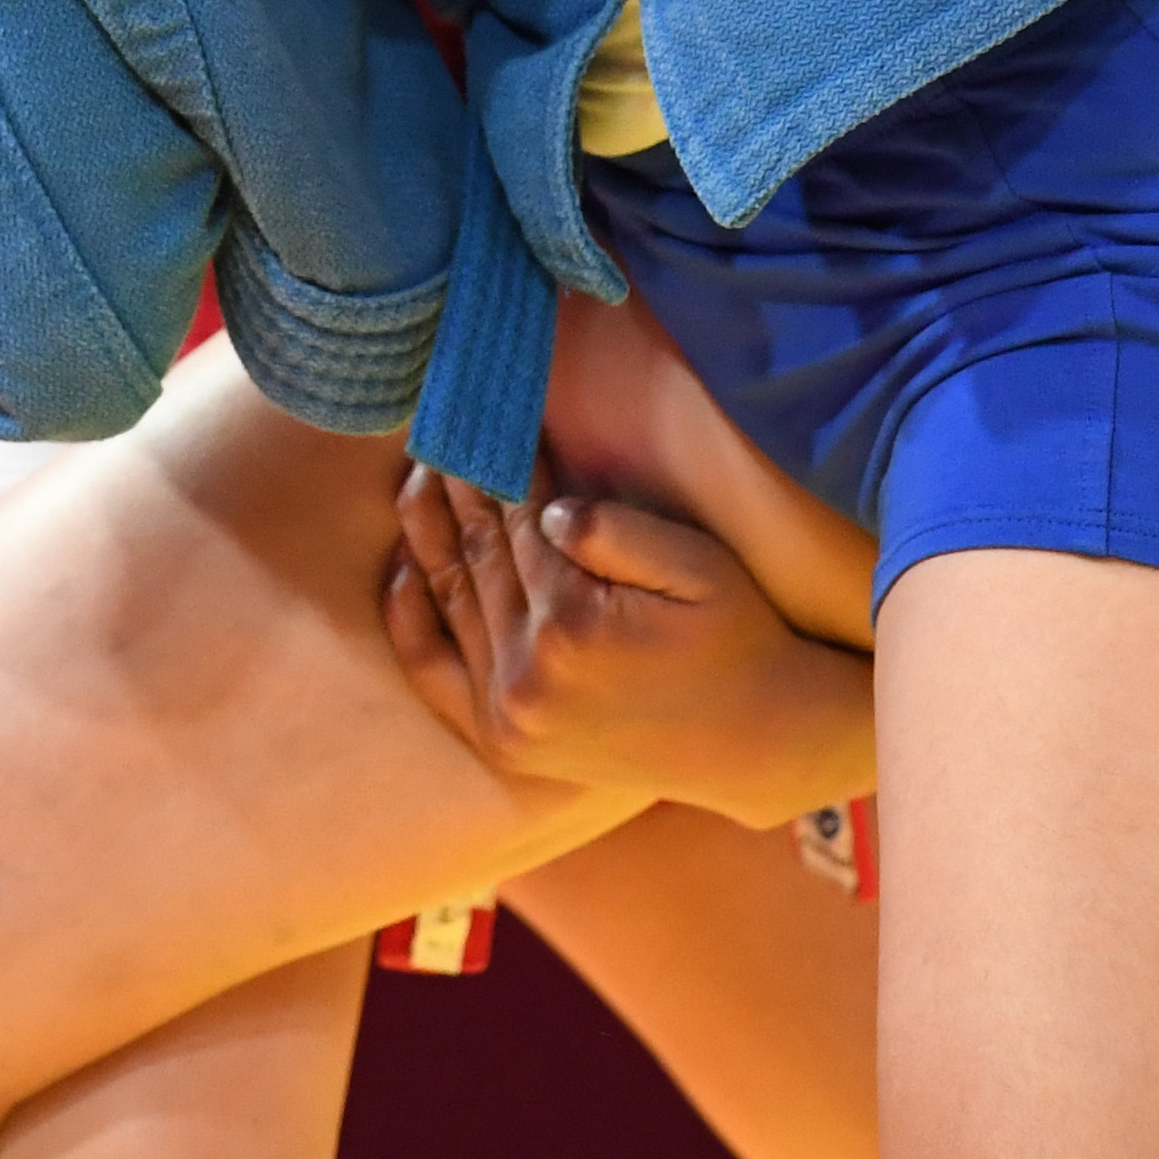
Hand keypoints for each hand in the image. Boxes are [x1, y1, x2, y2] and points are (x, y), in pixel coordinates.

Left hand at [380, 468, 877, 828]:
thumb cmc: (736, 639)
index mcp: (573, 624)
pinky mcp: (503, 742)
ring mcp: (509, 715)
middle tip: (439, 429)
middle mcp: (528, 674)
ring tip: (419, 478)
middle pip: (478, 555)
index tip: (488, 416)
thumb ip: (618, 531)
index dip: (503, 464)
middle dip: (459, 486)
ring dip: (429, 534)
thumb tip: (546, 509)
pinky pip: (435, 673)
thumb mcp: (699, 569)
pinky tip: (402, 570)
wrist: (756, 741)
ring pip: (452, 601)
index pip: (521, 520)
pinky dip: (412, 620)